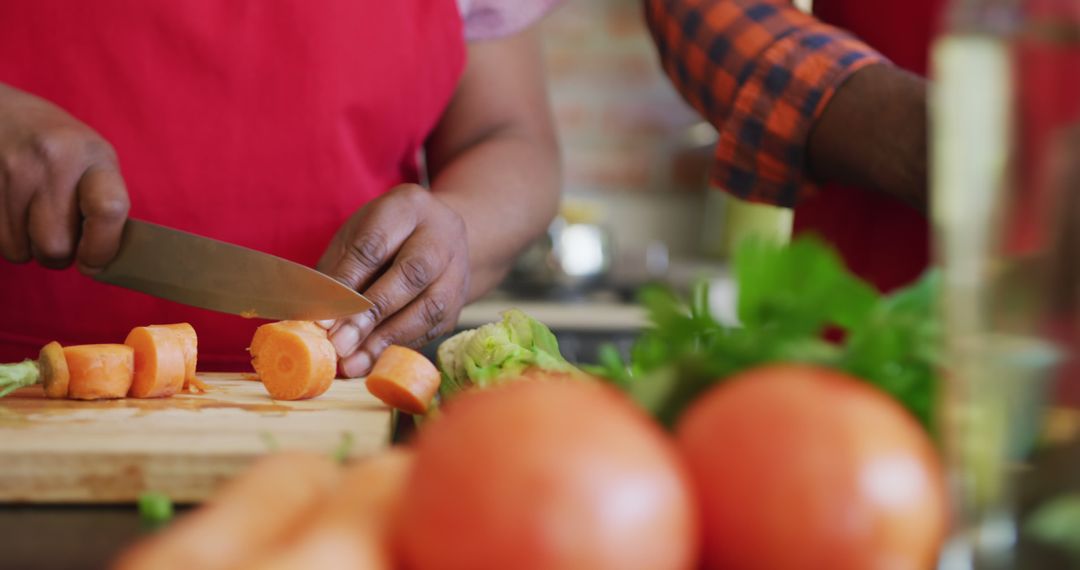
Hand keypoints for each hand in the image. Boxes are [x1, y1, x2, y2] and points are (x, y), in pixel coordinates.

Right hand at [0, 83, 129, 271]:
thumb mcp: (91, 158)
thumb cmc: (56, 144)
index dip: (102, 248)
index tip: (95, 262)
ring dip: (28, 246)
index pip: (108, 209)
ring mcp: (10, 172)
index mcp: (90, 154)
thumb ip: (103, 205)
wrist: (0, 111)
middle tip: (58, 233)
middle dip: (58, 253)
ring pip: (21, 250)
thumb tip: (100, 263)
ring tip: (32, 216)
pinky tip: (13, 211)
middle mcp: (50, 161)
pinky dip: (7, 238)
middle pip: (55, 245)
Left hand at [317, 184, 469, 376]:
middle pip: (411, 274)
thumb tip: (311, 317)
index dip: (346, 283)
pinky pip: (433, 328)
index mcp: (408, 206)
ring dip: (388, 338)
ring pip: (429, 307)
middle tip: (339, 343)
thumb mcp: (356, 236)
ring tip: (354, 363)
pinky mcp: (460, 302)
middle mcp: (442, 234)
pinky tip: (373, 362)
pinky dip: (400, 346)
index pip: (374, 245)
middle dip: (371, 312)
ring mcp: (458, 269)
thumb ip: (337, 271)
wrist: (442, 237)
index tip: (321, 317)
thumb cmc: (386, 236)